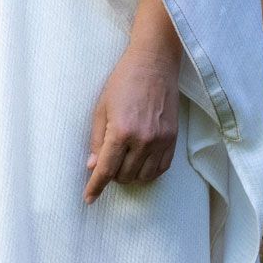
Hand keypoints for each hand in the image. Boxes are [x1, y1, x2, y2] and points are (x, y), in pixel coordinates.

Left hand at [83, 0, 181, 203]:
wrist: (154, 63)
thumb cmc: (123, 82)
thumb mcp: (101, 109)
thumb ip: (97, 141)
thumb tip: (93, 167)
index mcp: (121, 131)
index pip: (106, 170)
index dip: (95, 187)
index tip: (89, 198)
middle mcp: (143, 139)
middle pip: (124, 176)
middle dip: (111, 177)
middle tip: (105, 164)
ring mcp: (161, 140)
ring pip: (143, 177)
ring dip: (129, 176)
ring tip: (122, 164)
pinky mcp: (173, 138)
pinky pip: (161, 169)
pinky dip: (148, 172)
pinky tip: (140, 164)